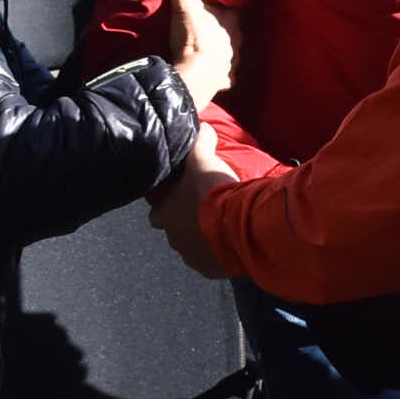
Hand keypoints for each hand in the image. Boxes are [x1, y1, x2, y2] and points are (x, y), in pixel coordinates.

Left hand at [148, 138, 238, 278]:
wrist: (241, 227)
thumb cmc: (213, 193)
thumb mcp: (204, 159)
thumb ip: (200, 142)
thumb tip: (202, 126)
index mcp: (163, 216)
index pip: (159, 211)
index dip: (171, 204)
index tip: (185, 196)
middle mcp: (172, 240)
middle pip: (177, 230)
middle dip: (190, 222)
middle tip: (209, 208)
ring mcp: (192, 258)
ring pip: (195, 247)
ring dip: (205, 238)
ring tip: (224, 224)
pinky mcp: (210, 272)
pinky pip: (212, 261)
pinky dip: (220, 253)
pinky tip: (232, 240)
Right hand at [161, 0, 238, 111]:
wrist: (193, 79)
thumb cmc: (195, 37)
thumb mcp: (185, 2)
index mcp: (233, 23)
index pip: (235, 7)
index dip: (227, 3)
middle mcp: (236, 44)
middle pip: (232, 32)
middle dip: (223, 28)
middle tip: (209, 23)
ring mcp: (230, 66)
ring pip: (229, 54)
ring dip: (220, 51)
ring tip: (207, 49)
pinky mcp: (221, 84)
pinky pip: (222, 78)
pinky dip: (216, 76)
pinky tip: (209, 75)